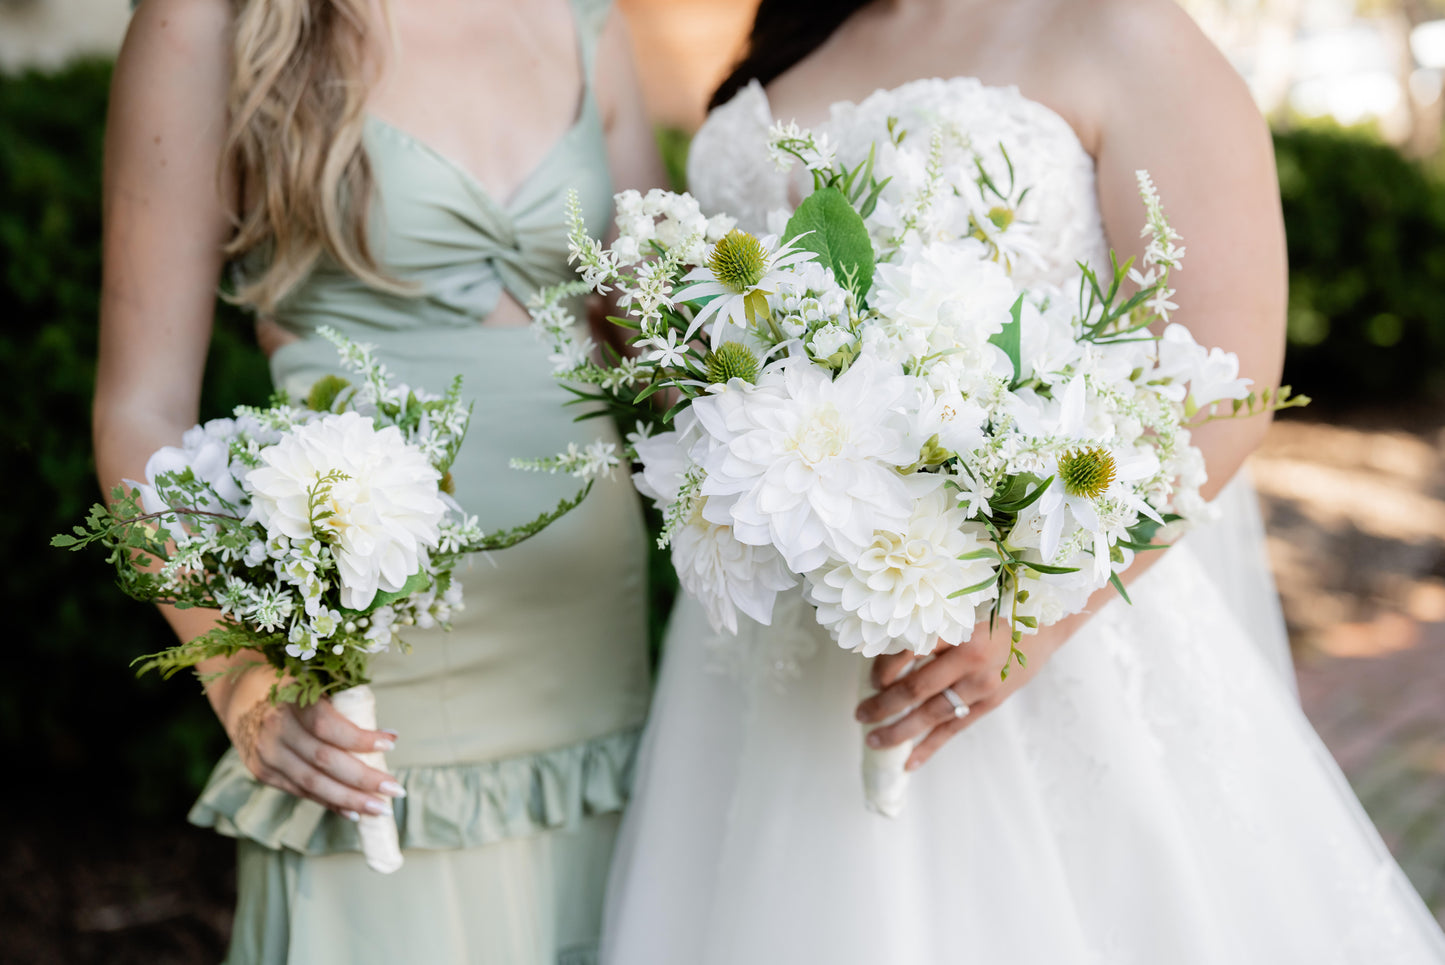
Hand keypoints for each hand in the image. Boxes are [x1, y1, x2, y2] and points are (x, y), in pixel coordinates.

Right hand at [222, 670, 403, 821]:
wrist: (242, 696)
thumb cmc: (294, 687)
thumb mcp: (315, 685)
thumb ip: (344, 707)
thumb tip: (387, 738)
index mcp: (291, 700)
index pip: (328, 726)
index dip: (360, 738)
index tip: (391, 743)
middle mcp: (275, 730)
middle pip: (324, 761)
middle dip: (363, 779)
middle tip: (395, 789)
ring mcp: (266, 754)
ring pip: (313, 784)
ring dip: (350, 800)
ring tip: (380, 808)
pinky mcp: (263, 772)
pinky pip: (301, 792)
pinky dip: (330, 802)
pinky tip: (354, 811)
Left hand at [854, 618, 1072, 771]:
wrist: (1047, 622)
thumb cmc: (998, 607)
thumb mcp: (963, 606)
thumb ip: (931, 625)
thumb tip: (884, 647)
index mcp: (958, 628)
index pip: (908, 651)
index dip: (883, 667)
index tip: (872, 677)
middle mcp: (969, 659)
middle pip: (915, 689)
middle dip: (882, 705)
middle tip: (859, 714)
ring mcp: (981, 685)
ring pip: (931, 715)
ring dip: (899, 730)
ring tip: (874, 740)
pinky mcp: (991, 702)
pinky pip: (955, 729)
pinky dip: (930, 746)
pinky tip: (910, 761)